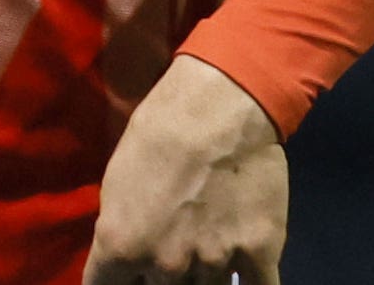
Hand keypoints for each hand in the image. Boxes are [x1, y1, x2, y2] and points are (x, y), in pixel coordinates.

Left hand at [82, 54, 288, 283]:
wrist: (219, 105)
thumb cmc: (158, 132)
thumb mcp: (115, 183)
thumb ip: (120, 235)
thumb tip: (127, 261)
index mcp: (122, 247)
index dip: (117, 280)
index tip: (126, 273)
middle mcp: (165, 266)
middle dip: (160, 274)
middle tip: (171, 242)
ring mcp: (214, 264)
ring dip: (202, 275)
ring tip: (205, 242)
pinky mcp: (258, 255)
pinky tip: (243, 274)